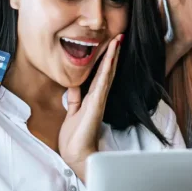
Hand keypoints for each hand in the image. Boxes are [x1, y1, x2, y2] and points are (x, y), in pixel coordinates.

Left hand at [59, 34, 121, 180]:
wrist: (77, 154)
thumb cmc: (75, 137)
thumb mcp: (73, 112)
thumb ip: (75, 98)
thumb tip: (74, 84)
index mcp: (93, 98)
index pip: (101, 74)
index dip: (106, 59)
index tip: (110, 45)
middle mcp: (99, 97)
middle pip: (108, 71)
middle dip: (113, 53)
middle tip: (119, 37)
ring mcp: (99, 100)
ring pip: (107, 73)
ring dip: (112, 57)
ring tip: (117, 41)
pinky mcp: (97, 104)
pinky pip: (102, 83)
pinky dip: (107, 69)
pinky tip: (110, 59)